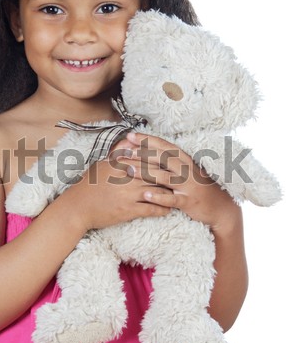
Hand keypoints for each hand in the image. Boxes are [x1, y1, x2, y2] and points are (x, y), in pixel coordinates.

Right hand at [62, 137, 172, 230]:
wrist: (78, 208)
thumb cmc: (89, 185)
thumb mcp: (102, 163)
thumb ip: (118, 151)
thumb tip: (129, 138)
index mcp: (121, 163)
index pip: (148, 158)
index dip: (163, 160)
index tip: (174, 162)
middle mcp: (127, 176)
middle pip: (156, 173)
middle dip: (171, 176)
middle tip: (183, 178)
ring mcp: (128, 193)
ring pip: (157, 191)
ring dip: (170, 194)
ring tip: (180, 194)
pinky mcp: (129, 210)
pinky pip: (152, 209)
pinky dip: (163, 209)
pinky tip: (169, 210)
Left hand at [124, 132, 239, 232]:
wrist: (220, 207)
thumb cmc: (197, 186)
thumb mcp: (185, 171)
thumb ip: (169, 162)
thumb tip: (148, 150)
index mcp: (184, 160)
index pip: (163, 146)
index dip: (147, 140)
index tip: (130, 136)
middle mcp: (186, 170)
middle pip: (162, 159)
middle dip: (142, 154)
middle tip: (124, 152)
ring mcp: (188, 186)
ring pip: (164, 177)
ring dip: (145, 173)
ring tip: (129, 171)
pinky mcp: (188, 201)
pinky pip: (172, 199)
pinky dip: (159, 197)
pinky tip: (145, 195)